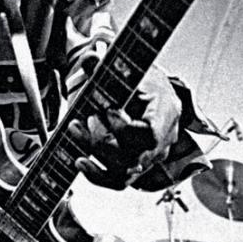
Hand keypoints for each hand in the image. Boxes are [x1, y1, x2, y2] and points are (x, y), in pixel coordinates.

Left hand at [69, 71, 180, 189]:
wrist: (152, 97)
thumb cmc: (145, 83)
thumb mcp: (132, 71)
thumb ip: (109, 66)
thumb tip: (90, 59)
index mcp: (166, 114)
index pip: (149, 135)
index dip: (123, 128)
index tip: (106, 109)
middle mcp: (162, 142)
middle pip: (134, 157)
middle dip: (102, 139)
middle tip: (85, 119)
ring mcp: (150, 158)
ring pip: (123, 172)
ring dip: (94, 154)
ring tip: (76, 130)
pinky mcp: (136, 168)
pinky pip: (117, 182)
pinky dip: (96, 175)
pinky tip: (79, 161)